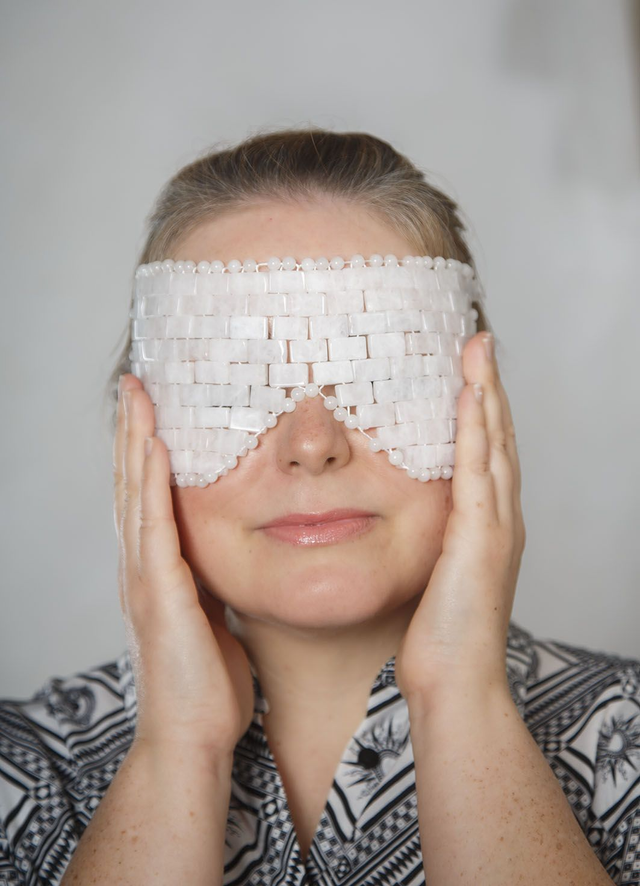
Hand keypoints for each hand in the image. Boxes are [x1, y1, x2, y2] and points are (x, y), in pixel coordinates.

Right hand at [113, 374, 254, 754]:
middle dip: (133, 430)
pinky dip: (153, 483)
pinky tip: (156, 447)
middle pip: (133, 483)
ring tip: (138, 396)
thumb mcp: (213, 620)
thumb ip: (211, 588)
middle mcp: (142, 566)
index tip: (151, 408)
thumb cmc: (207, 684)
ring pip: (137, 493)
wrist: (193, 735)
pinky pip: (156, 526)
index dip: (145, 450)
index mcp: (157, 571)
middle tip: (135, 383)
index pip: (147, 496)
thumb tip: (227, 568)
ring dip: (136, 441)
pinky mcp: (160, 592)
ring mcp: (146, 577)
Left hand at [395, 331, 525, 702]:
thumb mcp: (434, 582)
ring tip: (478, 348)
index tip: (469, 372)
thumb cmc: (441, 642)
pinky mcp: (482, 537)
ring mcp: (496, 527)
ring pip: (494, 444)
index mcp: (486, 528)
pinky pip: (478, 470)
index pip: (485, 455)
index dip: (481, 411)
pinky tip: (471, 392)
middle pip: (497, 438)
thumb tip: (406, 531)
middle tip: (479, 342)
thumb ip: (432, 550)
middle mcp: (500, 520)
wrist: (458, 686)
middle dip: (489, 387)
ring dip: (487, 392)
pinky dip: (477, 428)